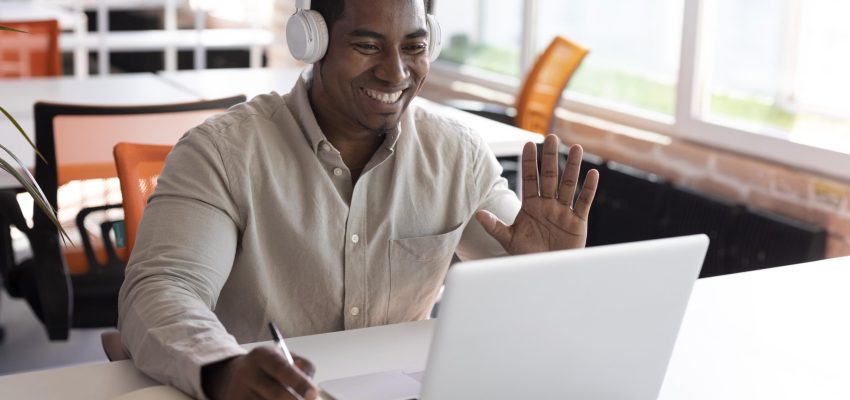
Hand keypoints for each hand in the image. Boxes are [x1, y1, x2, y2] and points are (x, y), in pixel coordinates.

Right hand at [202, 346, 318, 399]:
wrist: (233, 377)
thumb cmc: (267, 368)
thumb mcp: (284, 357)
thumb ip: (303, 366)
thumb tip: (310, 382)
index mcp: (262, 355)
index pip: (282, 369)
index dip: (300, 382)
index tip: (313, 394)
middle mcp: (247, 373)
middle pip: (276, 394)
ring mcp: (239, 392)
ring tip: (291, 398)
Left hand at [476, 134, 598, 254]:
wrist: (546, 272)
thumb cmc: (527, 256)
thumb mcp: (509, 240)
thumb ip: (495, 227)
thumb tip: (477, 214)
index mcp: (530, 206)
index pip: (529, 179)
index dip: (529, 162)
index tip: (528, 144)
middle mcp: (547, 204)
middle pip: (550, 176)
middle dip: (550, 157)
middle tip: (552, 137)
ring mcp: (563, 211)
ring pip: (569, 185)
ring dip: (573, 167)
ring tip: (576, 148)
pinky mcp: (577, 222)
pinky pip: (584, 202)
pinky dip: (589, 189)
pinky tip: (593, 173)